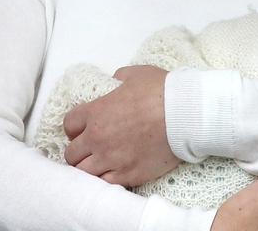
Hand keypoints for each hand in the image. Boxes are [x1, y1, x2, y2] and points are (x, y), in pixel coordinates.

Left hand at [63, 65, 180, 186]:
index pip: (69, 124)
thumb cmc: (164, 91)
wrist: (188, 114)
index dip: (75, 127)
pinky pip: (105, 184)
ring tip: (100, 163)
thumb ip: (118, 78)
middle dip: (79, 150)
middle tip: (91, 148)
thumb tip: (115, 83)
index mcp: (96, 112)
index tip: (83, 129)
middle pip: (71, 154)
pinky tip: (114, 172)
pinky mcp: (129, 174)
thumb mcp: (137, 74)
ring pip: (83, 173)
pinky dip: (106, 179)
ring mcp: (112, 159)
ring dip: (89, 167)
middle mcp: (98, 138)